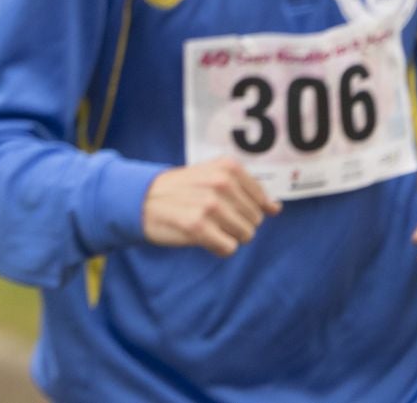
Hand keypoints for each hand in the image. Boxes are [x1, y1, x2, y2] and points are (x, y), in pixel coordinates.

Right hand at [142, 158, 281, 256]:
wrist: (140, 199)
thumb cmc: (180, 190)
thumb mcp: (211, 176)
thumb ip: (246, 189)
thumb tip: (276, 209)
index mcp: (227, 167)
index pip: (262, 200)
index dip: (245, 208)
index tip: (223, 204)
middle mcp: (221, 183)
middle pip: (255, 220)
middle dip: (237, 223)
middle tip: (209, 214)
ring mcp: (210, 205)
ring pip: (245, 235)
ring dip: (227, 235)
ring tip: (205, 224)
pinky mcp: (198, 227)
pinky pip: (228, 248)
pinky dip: (217, 247)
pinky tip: (201, 236)